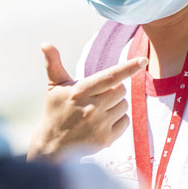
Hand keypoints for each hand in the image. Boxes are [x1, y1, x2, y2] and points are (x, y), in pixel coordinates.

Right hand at [27, 43, 145, 160]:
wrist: (53, 144)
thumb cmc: (56, 110)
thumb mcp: (54, 86)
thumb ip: (53, 63)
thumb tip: (45, 43)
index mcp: (80, 91)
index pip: (109, 77)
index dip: (127, 68)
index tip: (142, 60)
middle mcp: (91, 108)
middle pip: (121, 90)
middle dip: (113, 90)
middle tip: (98, 96)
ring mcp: (99, 125)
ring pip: (124, 105)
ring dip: (115, 105)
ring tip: (98, 110)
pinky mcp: (106, 139)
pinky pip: (125, 121)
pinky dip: (118, 120)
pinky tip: (102, 122)